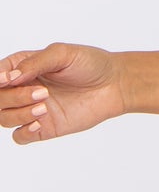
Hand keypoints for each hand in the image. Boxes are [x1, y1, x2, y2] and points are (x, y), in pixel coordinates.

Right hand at [1, 42, 125, 144]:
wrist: (115, 84)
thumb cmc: (89, 64)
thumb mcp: (61, 54)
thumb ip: (34, 63)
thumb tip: (11, 77)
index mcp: (21, 67)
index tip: (9, 80)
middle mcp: (22, 88)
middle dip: (13, 97)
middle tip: (42, 93)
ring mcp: (31, 109)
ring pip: (4, 118)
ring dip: (19, 113)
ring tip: (44, 106)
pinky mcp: (44, 127)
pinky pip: (20, 136)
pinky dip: (23, 132)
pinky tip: (39, 123)